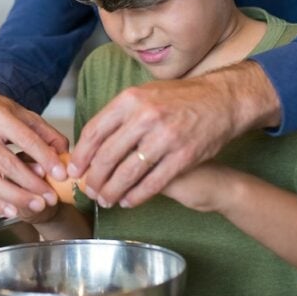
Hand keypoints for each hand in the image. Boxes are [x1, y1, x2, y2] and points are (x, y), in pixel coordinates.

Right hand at [0, 87, 69, 218]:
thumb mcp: (22, 113)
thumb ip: (45, 133)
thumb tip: (64, 154)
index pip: (25, 140)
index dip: (45, 158)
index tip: (61, 174)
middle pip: (7, 164)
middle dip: (32, 184)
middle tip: (50, 197)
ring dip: (16, 197)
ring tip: (36, 205)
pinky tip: (13, 210)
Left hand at [70, 62, 278, 208]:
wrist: (222, 100)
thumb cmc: (179, 98)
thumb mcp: (145, 94)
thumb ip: (119, 115)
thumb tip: (90, 142)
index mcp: (131, 99)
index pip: (95, 131)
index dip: (81, 155)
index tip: (74, 170)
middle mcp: (146, 117)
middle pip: (107, 155)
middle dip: (94, 178)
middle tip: (88, 190)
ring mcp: (165, 138)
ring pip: (128, 173)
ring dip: (112, 191)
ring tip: (106, 199)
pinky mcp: (183, 157)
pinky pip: (153, 183)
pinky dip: (137, 196)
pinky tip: (128, 201)